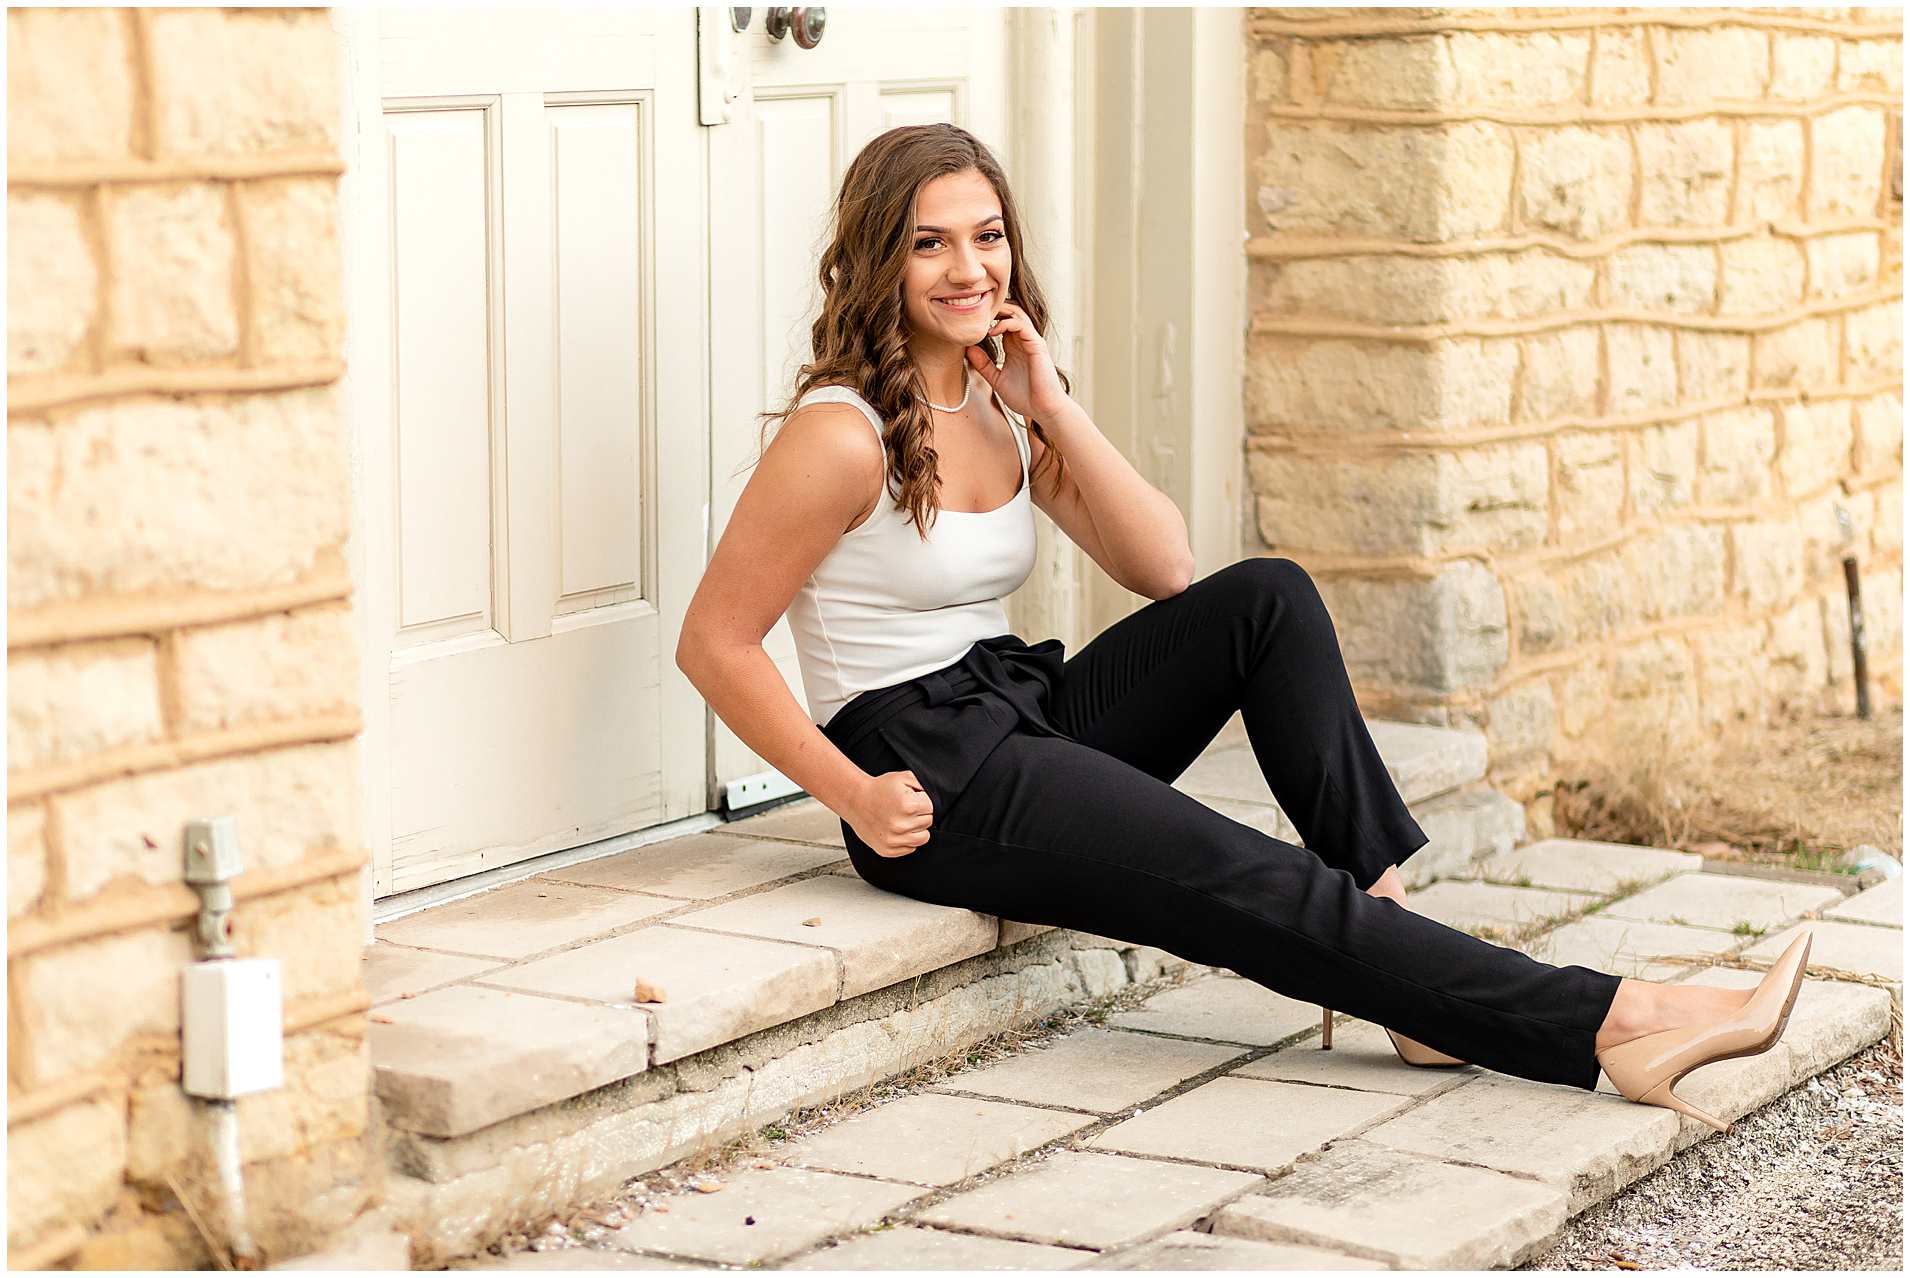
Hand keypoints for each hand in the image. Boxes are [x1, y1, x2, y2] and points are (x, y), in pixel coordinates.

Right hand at [845, 770, 933, 857]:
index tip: (912, 799)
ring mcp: (894, 840)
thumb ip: (923, 785)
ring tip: (904, 819)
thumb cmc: (878, 789)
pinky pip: (910, 848)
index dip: (922, 801)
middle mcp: (902, 825)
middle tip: (905, 808)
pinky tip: (896, 829)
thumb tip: (936, 797)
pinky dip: (906, 840)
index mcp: (908, 806)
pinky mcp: (888, 850)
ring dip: (917, 829)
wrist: (855, 800)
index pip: (932, 808)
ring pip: (923, 838)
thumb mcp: (903, 777)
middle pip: (928, 822)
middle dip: (920, 814)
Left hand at [966, 299, 1068, 421]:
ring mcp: (1031, 341)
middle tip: (974, 311)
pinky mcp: (1037, 345)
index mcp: (1014, 346)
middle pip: (1009, 311)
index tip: (969, 322)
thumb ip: (983, 365)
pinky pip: (1021, 325)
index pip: (1001, 321)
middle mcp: (1023, 340)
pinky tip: (992, 331)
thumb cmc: (1025, 397)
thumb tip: (967, 349)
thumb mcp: (996, 379)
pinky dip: (1006, 323)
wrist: (1043, 409)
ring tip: (982, 317)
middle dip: (992, 308)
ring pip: (1016, 313)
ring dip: (999, 311)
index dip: (986, 317)